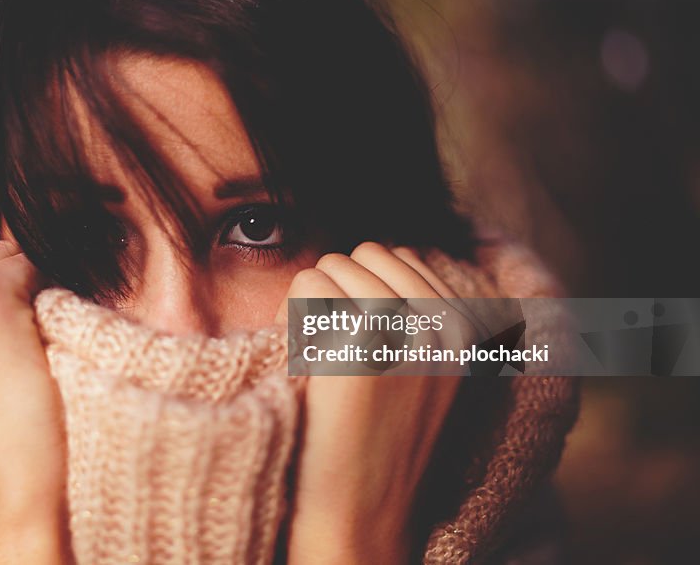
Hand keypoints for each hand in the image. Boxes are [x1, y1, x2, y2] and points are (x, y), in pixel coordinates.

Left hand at [280, 242, 468, 564]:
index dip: (361, 291)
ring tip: (321, 360)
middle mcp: (447, 321)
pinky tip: (305, 363)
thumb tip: (384, 249)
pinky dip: (290, 317)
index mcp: (469, 327)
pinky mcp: (364, 337)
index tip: (359, 346)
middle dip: (337, 290)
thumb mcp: (423, 371)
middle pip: (366, 253)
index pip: (400, 255)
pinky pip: (306, 285)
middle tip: (333, 351)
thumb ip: (417, 312)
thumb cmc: (373, 438)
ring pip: (332, 265)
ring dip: (312, 304)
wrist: (360, 510)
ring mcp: (409, 326)